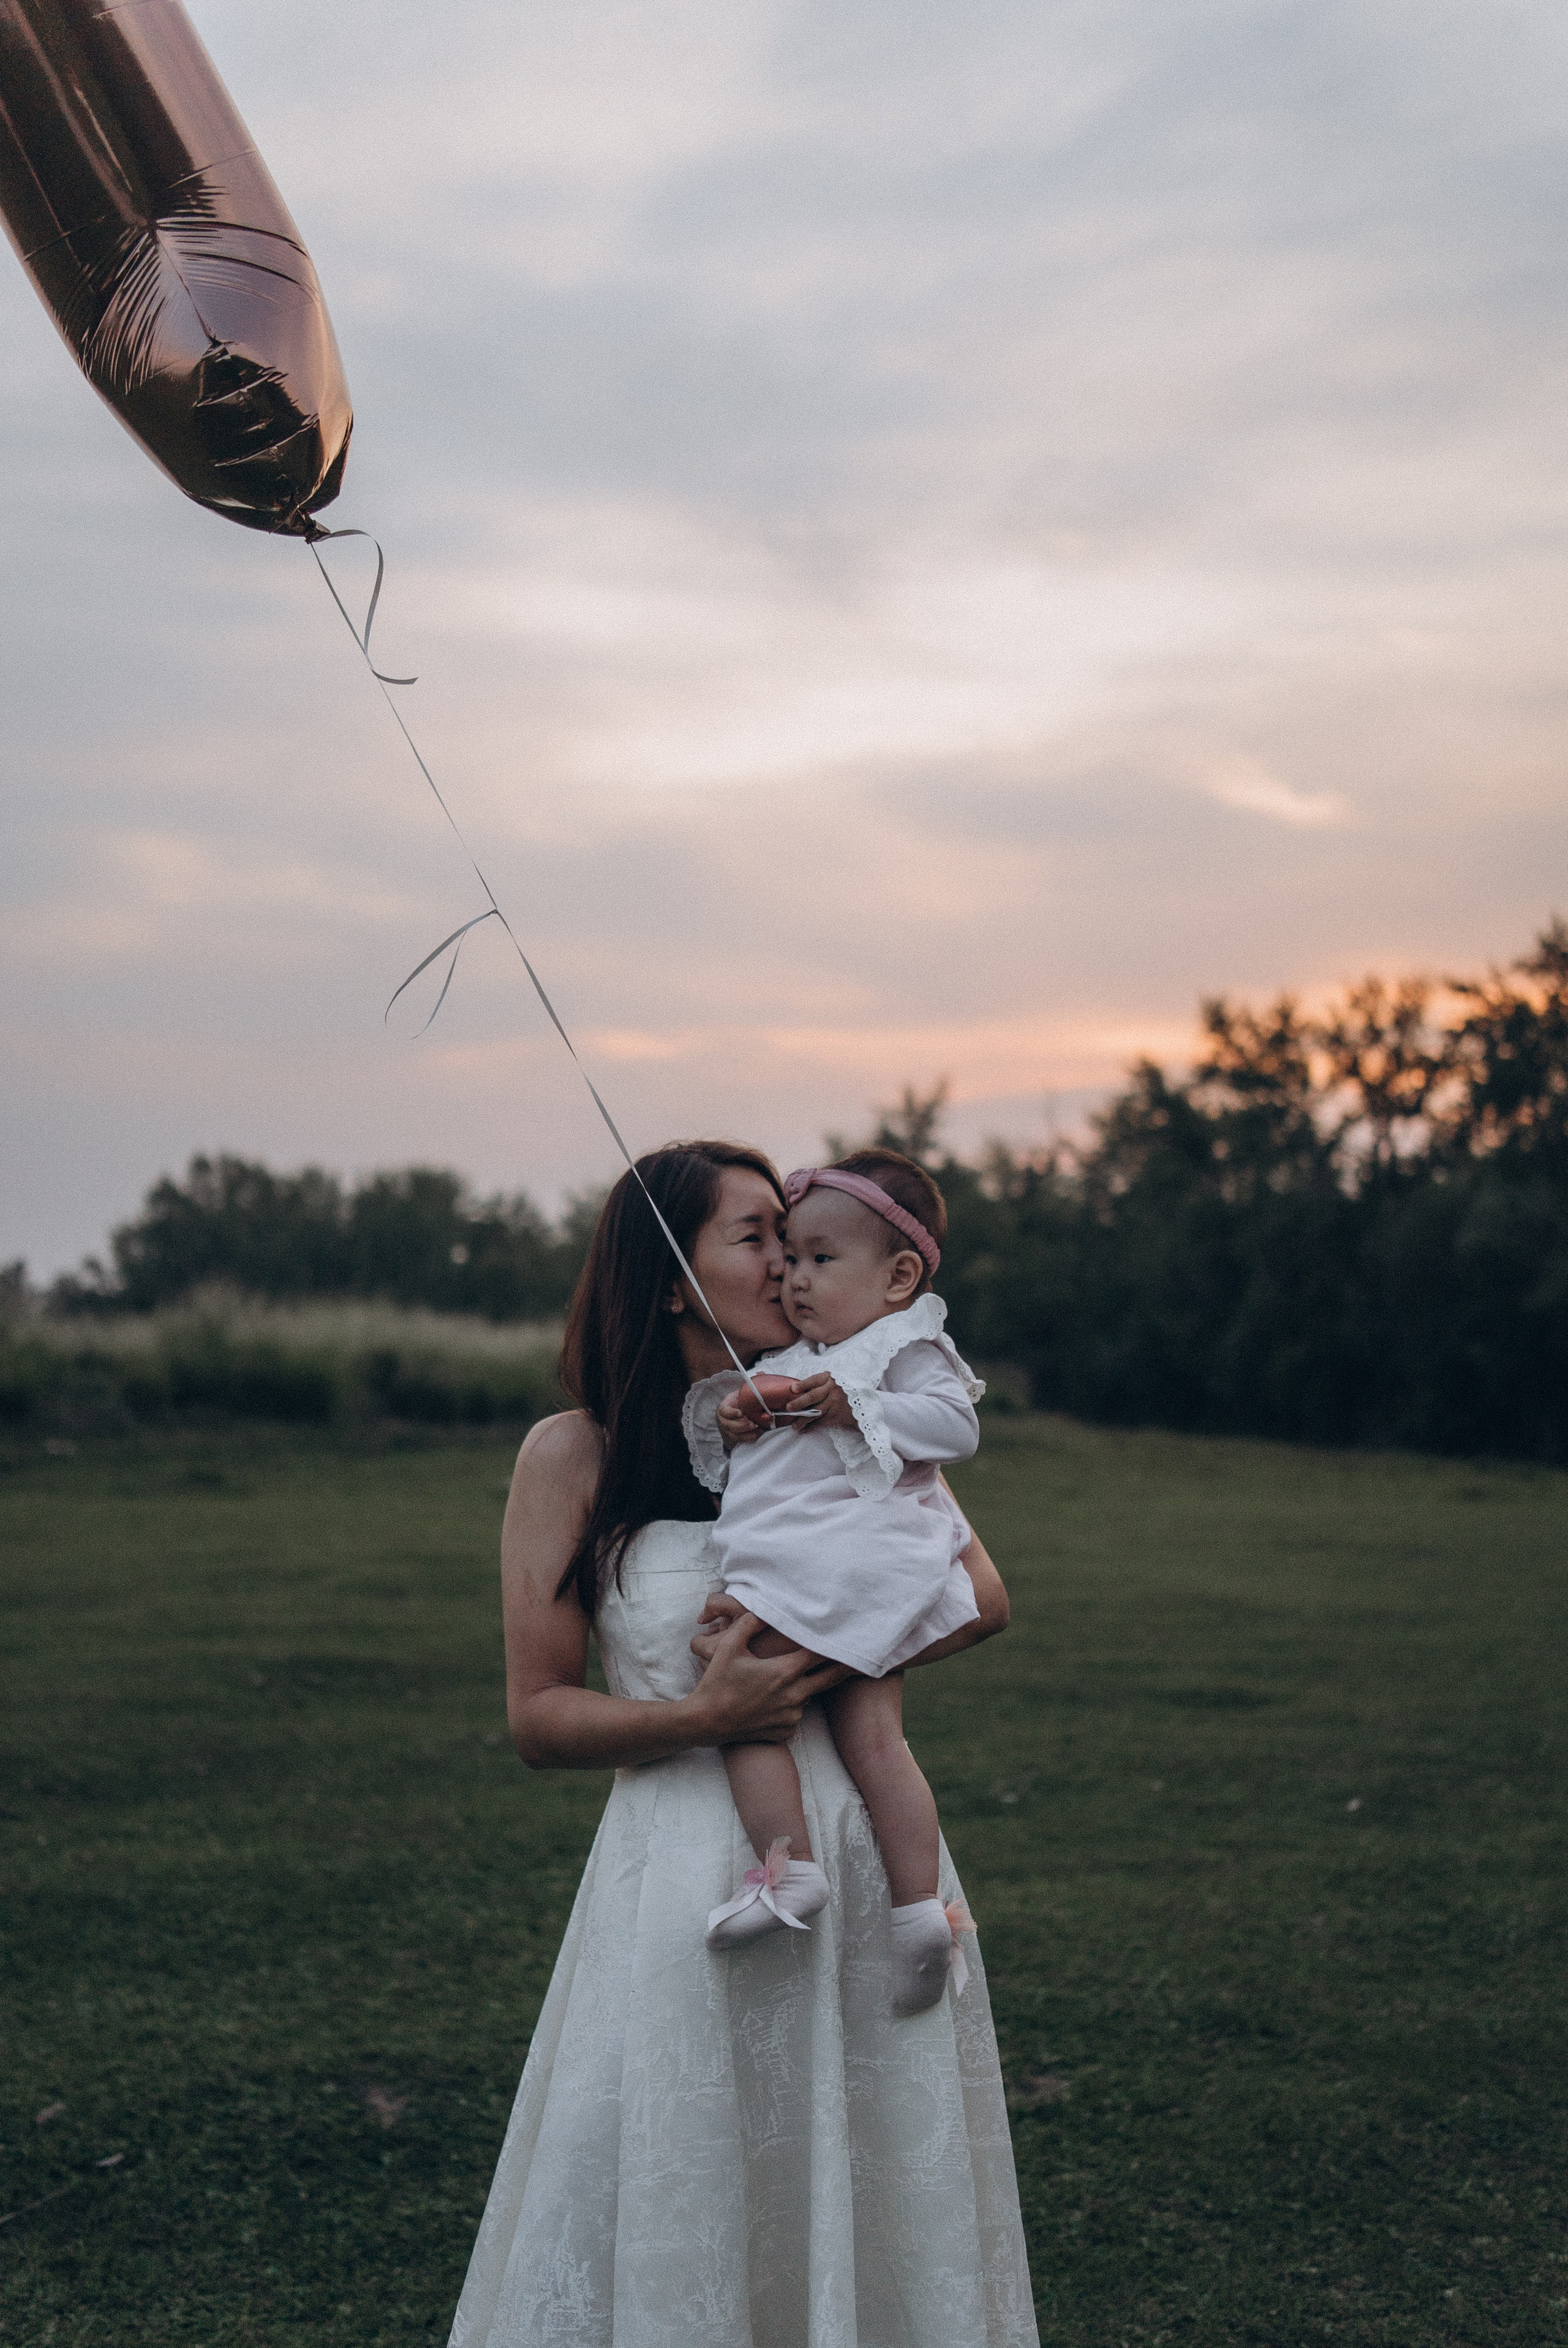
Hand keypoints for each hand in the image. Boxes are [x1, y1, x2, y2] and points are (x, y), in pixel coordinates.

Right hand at [686, 1606, 848, 1742]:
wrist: (705, 1722)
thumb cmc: (717, 1682)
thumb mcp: (729, 1647)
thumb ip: (749, 1623)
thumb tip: (764, 1608)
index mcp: (784, 1672)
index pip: (820, 1655)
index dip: (835, 1644)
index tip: (850, 1636)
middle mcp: (794, 1696)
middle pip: (830, 1678)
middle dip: (845, 1667)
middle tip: (862, 1658)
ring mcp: (791, 1717)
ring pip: (809, 1696)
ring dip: (806, 1687)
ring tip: (790, 1680)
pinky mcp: (785, 1732)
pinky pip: (796, 1715)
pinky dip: (791, 1707)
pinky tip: (773, 1702)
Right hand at [716, 1393, 762, 1447]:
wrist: (735, 1410)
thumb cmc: (738, 1400)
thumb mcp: (739, 1395)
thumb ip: (746, 1395)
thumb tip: (758, 1393)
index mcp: (723, 1408)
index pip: (724, 1411)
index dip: (732, 1413)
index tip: (741, 1413)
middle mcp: (723, 1420)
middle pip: (729, 1426)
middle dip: (742, 1426)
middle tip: (753, 1424)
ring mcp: (727, 1430)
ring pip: (735, 1435)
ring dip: (747, 1434)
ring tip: (758, 1429)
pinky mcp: (734, 1436)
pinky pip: (741, 1440)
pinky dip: (750, 1438)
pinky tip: (758, 1434)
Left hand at [783, 1371, 855, 1430]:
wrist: (863, 1401)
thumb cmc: (842, 1389)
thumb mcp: (833, 1380)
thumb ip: (819, 1384)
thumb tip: (796, 1390)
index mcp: (829, 1378)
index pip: (814, 1380)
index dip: (803, 1384)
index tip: (793, 1389)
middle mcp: (832, 1389)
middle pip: (813, 1396)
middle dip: (799, 1403)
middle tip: (789, 1408)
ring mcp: (835, 1403)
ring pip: (816, 1412)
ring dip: (803, 1420)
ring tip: (793, 1426)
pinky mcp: (837, 1415)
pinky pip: (822, 1422)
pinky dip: (811, 1427)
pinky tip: (804, 1430)